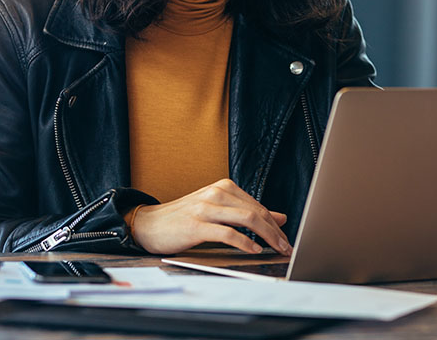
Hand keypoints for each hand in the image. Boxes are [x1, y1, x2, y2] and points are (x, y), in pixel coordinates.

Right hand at [130, 179, 292, 255]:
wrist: (149, 223)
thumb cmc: (184, 218)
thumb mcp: (217, 210)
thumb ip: (246, 211)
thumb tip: (279, 217)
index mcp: (223, 187)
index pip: (258, 205)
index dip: (275, 224)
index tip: (286, 239)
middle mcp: (216, 193)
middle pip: (256, 211)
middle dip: (275, 232)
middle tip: (287, 248)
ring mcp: (206, 208)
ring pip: (246, 219)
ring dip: (267, 236)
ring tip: (276, 249)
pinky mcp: (196, 225)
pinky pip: (227, 233)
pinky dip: (244, 242)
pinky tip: (254, 250)